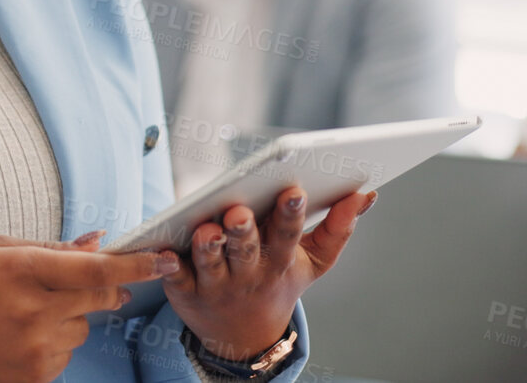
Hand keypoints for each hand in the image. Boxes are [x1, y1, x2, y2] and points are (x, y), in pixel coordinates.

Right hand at [0, 232, 177, 382]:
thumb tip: (99, 242)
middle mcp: (34, 310)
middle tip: (106, 285)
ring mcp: (36, 347)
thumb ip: (53, 247)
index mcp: (23, 270)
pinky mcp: (37, 374)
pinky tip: (23, 336)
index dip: (136, 265)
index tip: (164, 259)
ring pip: (83, 326)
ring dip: (71, 317)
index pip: (96, 268)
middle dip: (110, 288)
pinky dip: (55, 342)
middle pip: (100, 297)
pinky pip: (67, 353)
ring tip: (30, 314)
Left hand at [165, 187, 376, 362]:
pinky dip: (166, 265)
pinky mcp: (184, 289)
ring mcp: (216, 283)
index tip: (294, 191)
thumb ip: (339, 228)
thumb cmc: (278, 281)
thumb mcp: (314, 262)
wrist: (244, 335)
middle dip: (243, 230)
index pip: (287, 235)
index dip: (291, 214)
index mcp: (280, 260)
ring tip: (206, 230)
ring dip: (208, 247)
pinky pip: (174, 276)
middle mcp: (248, 273)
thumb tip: (365, 194)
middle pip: (246, 249)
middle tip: (239, 212)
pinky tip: (161, 249)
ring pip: (210, 263)